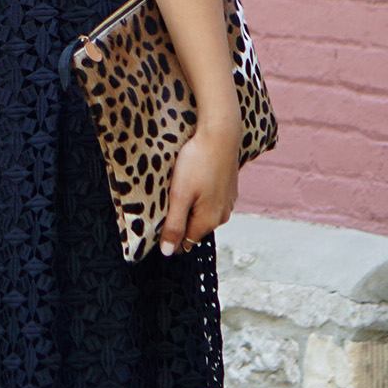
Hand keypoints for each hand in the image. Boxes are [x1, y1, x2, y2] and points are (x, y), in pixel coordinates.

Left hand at [158, 117, 239, 256]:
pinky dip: (200, 197)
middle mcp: (221, 216)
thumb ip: (174, 225)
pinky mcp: (229, 188)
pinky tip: (193, 183)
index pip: (185, 242)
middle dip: (180, 222)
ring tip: (179, 191)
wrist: (221, 134)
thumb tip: (168, 253)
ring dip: (190, 208)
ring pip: (203, 214)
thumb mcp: (180, 196)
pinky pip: (211, 201)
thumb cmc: (197, 163)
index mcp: (208, 221)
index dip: (170, 238)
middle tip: (165, 204)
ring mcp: (227, 202)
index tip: (158, 226)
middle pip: (194, 228)